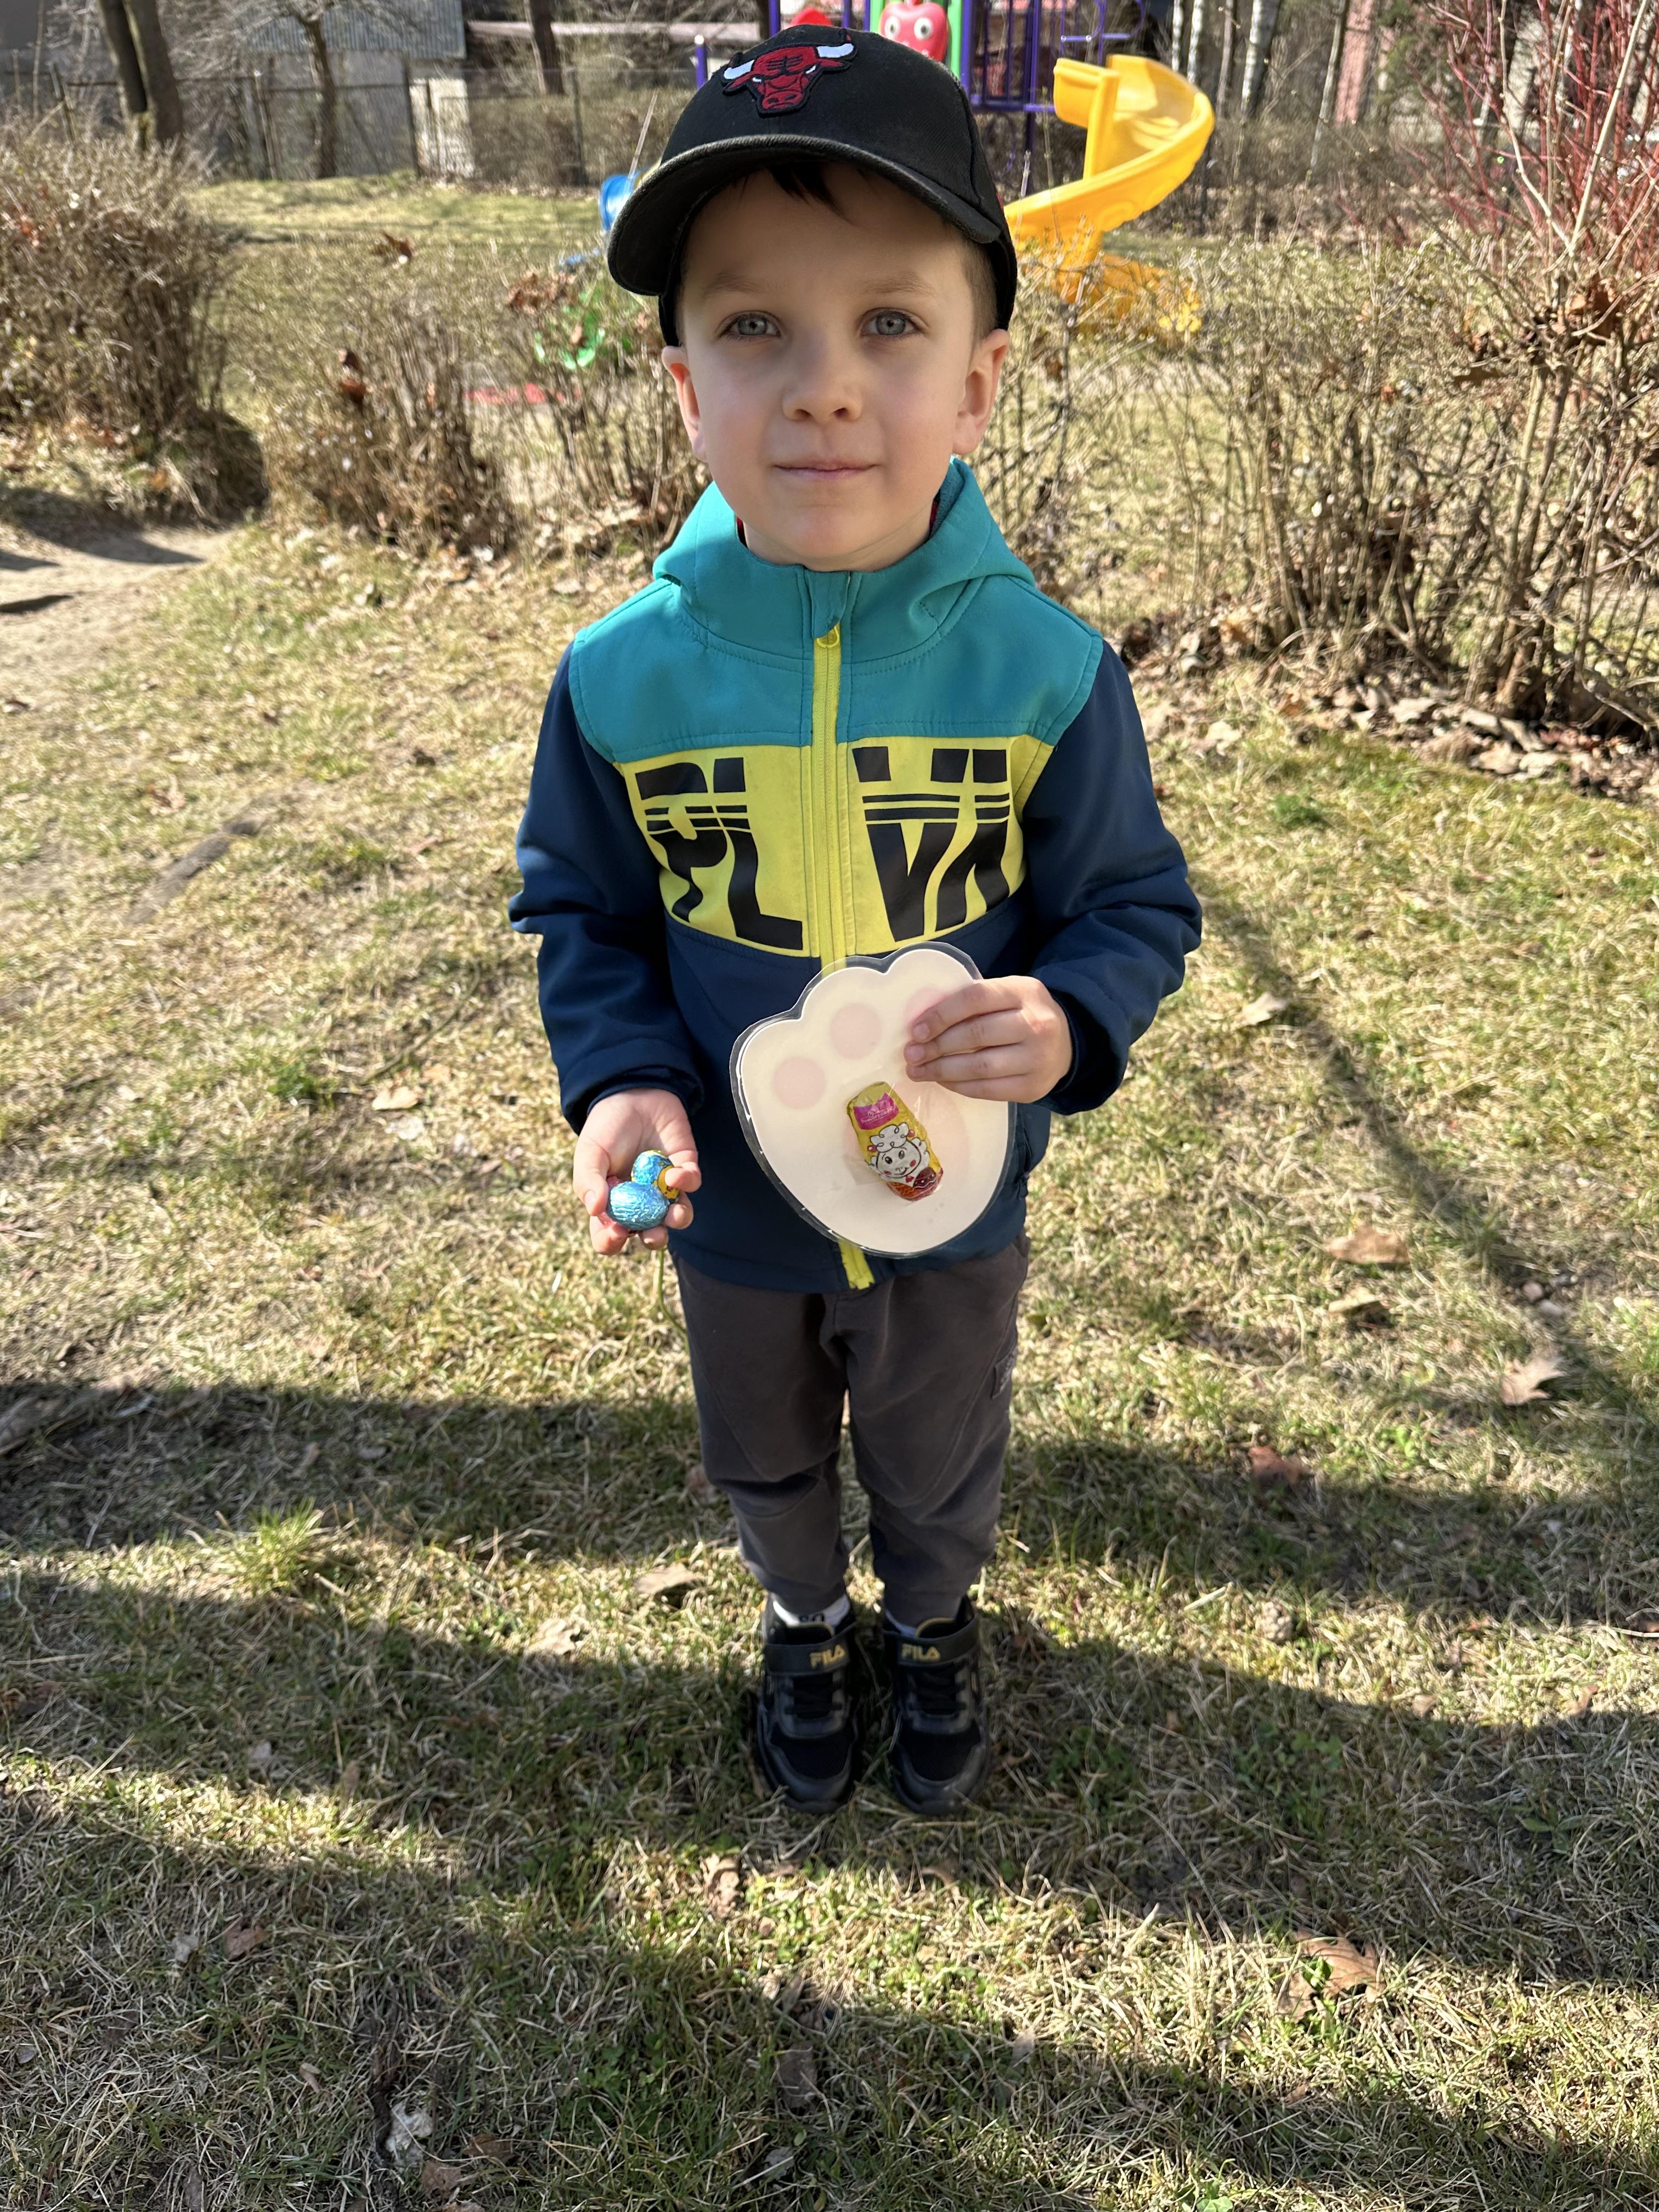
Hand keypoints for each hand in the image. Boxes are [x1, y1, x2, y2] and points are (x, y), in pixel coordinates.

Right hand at [572, 1088, 699, 1254]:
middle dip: (653, 1239)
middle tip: (653, 1234)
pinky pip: (691, 1184)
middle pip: (648, 1233)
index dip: (611, 1241)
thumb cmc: (606, 1126)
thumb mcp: (590, 1152)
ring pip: (677, 1216)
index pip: (608, 1235)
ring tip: (672, 1214)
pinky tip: (674, 1173)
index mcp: (611, 1202)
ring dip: (678, 1220)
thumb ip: (589, 1181)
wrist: (632, 1092)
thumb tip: (595, 1210)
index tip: (615, 1233)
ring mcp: (663, 1186)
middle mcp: (639, 1201)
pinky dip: (686, 1182)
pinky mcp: (684, 1167)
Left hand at [903, 975, 1073, 1102]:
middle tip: (911, 1054)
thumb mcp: (1007, 994)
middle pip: (976, 1035)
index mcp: (1023, 992)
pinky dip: (959, 1086)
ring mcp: (1037, 1059)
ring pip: (980, 1067)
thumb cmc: (1022, 1014)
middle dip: (937, 1046)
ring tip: (919, 1070)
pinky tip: (942, 1080)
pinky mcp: (1033, 1088)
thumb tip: (924, 1024)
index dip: (941, 1014)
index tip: (916, 1029)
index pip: (975, 999)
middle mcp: (1035, 1024)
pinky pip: (987, 1090)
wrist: (1067, 1042)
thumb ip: (974, 1002)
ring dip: (942, 1070)